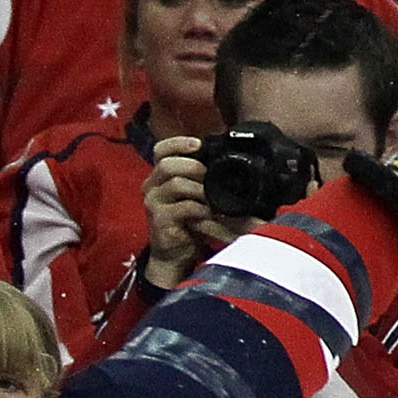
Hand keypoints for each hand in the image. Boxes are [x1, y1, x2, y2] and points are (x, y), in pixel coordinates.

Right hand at [141, 137, 243, 288]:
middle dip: (193, 166)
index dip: (179, 143)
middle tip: (211, 175)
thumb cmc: (189, 221)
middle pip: (167, 164)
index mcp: (161, 176)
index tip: (199, 144)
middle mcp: (153, 186)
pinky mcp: (159, 220)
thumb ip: (207, 178)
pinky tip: (210, 213)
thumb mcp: (197, 194)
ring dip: (200, 188)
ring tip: (213, 196)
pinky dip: (201, 208)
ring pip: (175, 183)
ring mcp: (153, 203)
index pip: (162, 150)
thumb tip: (244, 161)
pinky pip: (183, 207)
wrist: (175, 254)